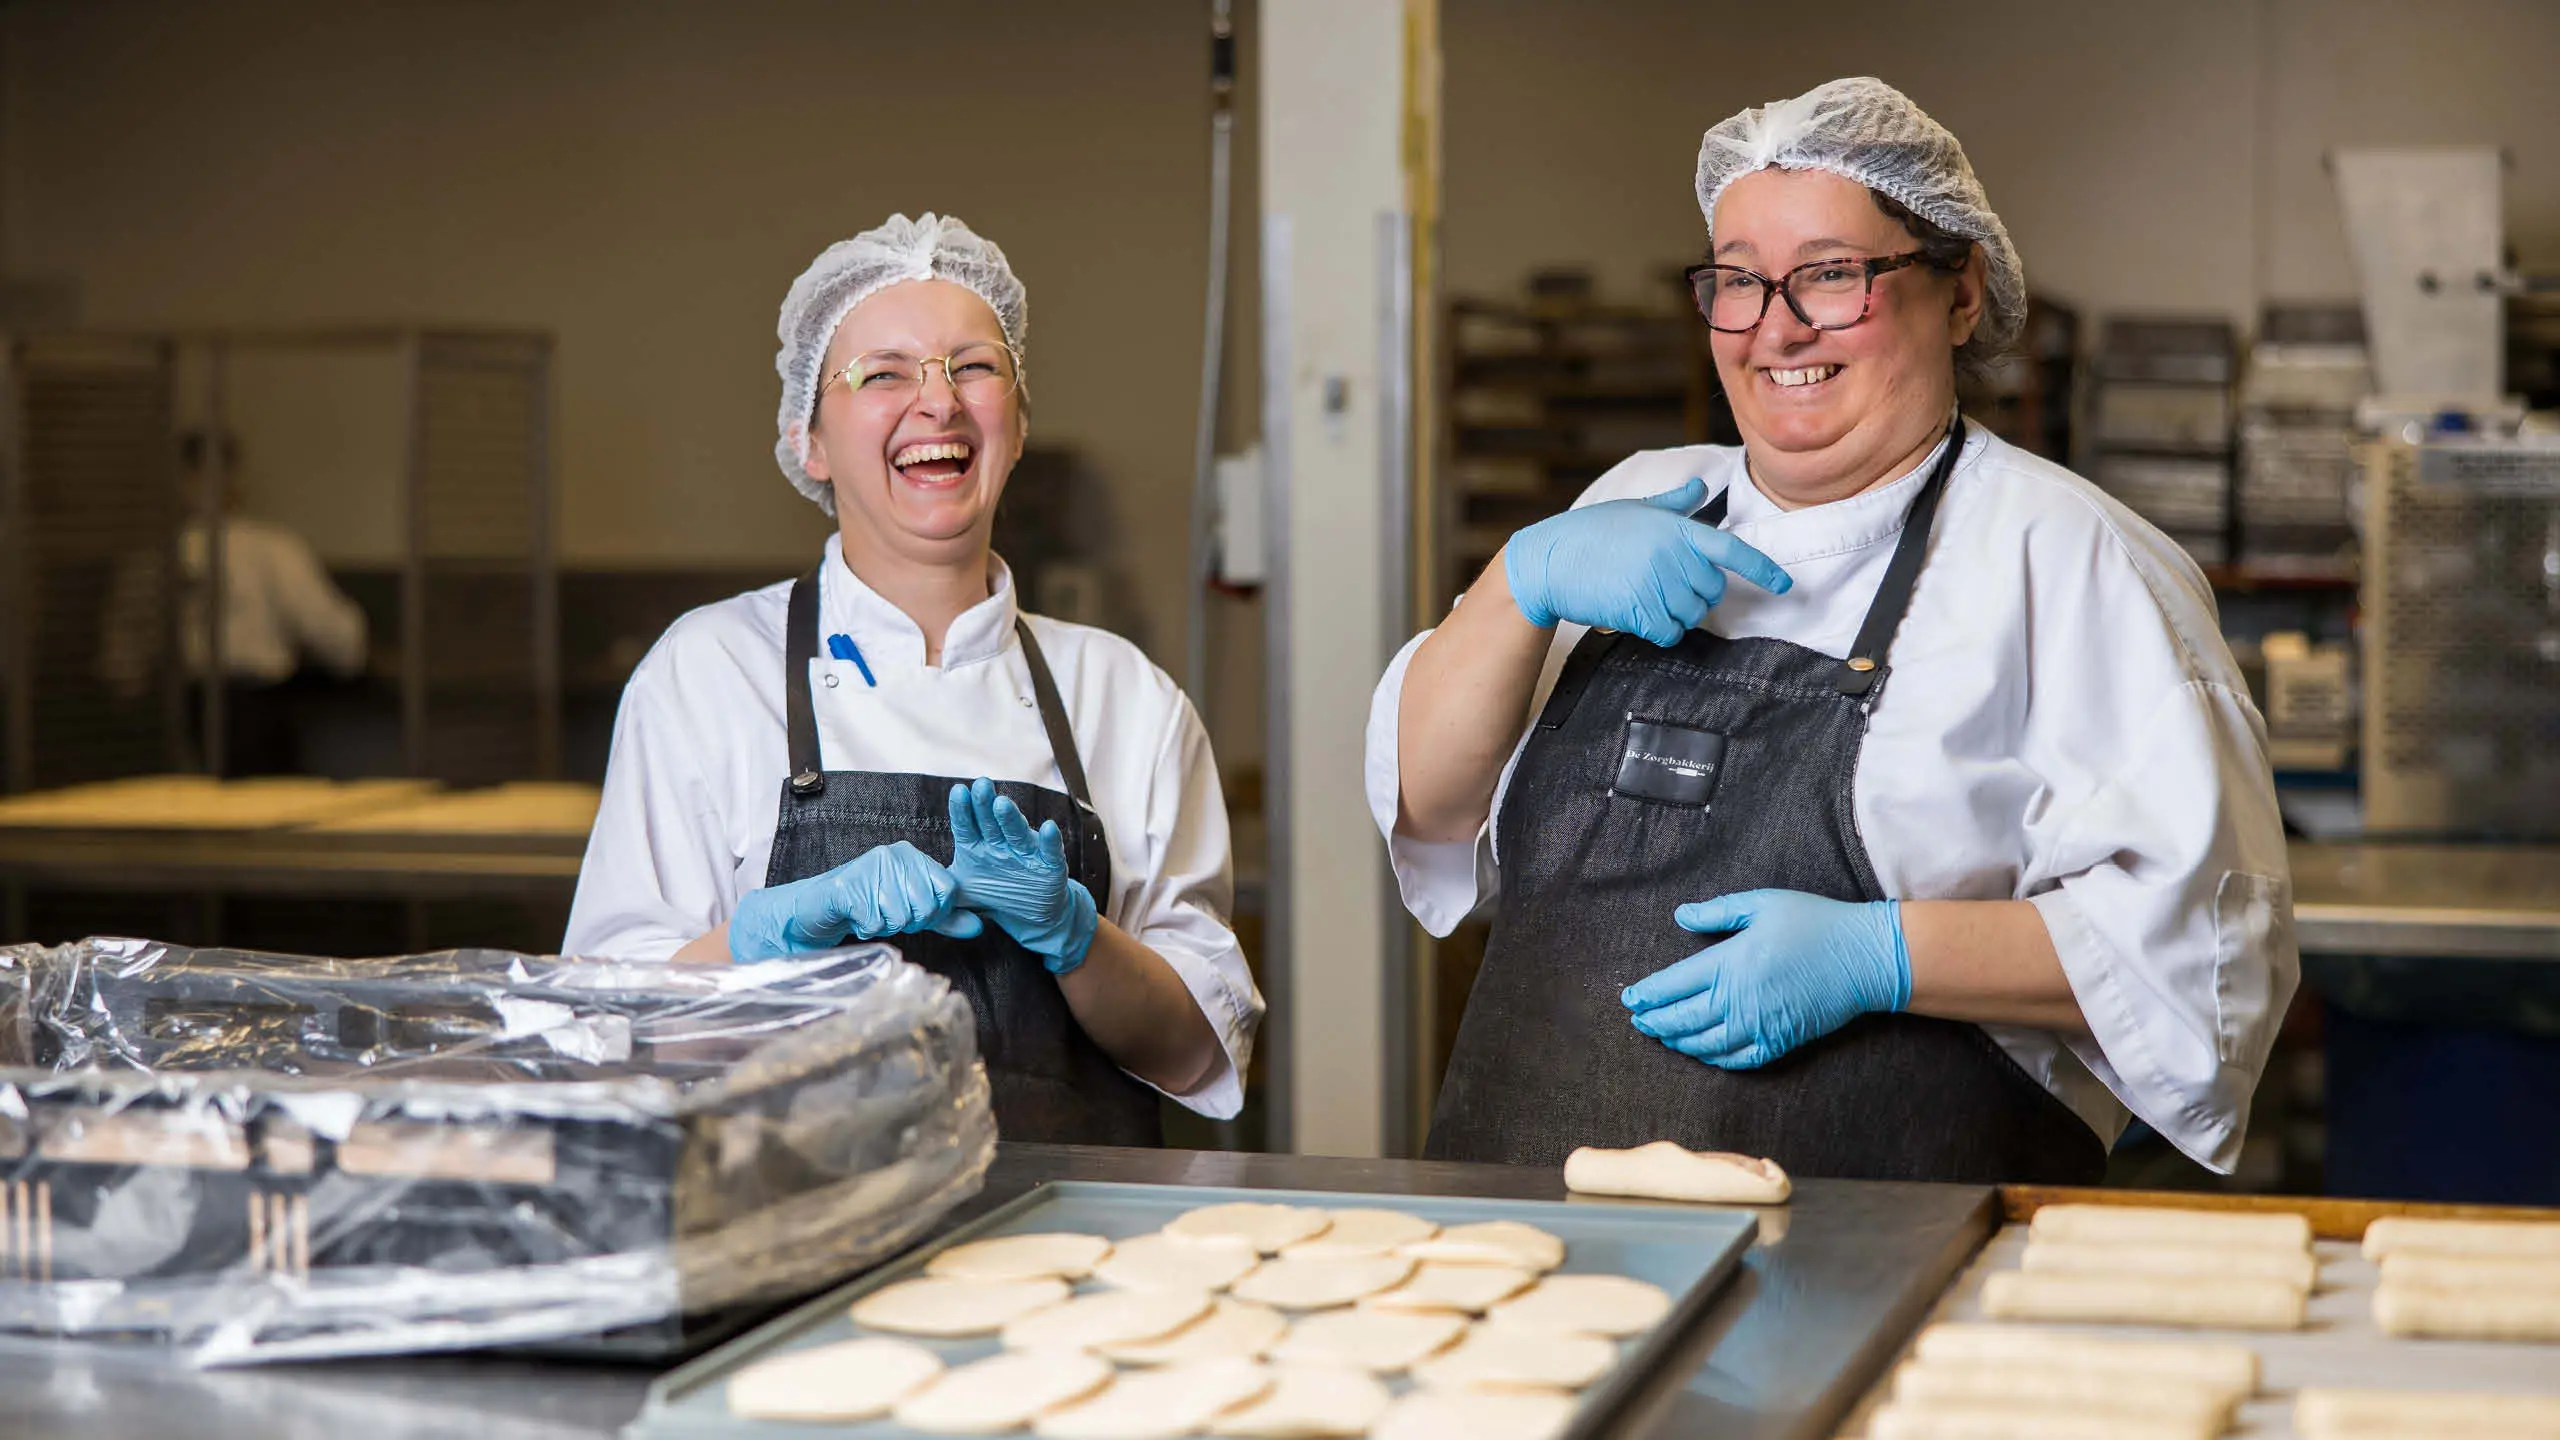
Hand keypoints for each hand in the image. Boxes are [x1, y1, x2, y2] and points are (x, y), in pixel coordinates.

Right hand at [728, 840, 981, 962]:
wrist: (820, 907)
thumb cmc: (870, 904)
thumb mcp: (913, 909)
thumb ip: (946, 917)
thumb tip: (980, 926)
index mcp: (914, 855)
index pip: (948, 890)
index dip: (937, 912)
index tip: (916, 914)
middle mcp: (894, 855)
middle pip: (926, 907)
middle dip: (908, 922)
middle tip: (887, 914)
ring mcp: (869, 867)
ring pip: (900, 917)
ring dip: (885, 925)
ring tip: (871, 913)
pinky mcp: (848, 887)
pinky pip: (875, 922)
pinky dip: (867, 928)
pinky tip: (857, 917)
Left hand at [946, 778, 1099, 974]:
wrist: (1029, 914)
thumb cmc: (992, 893)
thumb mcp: (961, 892)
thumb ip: (938, 889)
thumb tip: (910, 886)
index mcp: (977, 847)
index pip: (967, 826)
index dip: (962, 810)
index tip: (958, 791)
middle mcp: (1001, 845)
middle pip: (991, 823)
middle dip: (985, 805)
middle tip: (980, 785)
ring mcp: (1025, 853)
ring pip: (1017, 833)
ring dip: (1010, 819)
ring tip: (1002, 804)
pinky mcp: (1050, 865)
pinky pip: (1050, 852)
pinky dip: (1050, 841)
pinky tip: (1048, 827)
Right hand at [1502, 478, 1791, 645]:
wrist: (1549, 560)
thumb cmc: (1592, 533)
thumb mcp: (1636, 510)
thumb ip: (1674, 504)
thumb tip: (1700, 487)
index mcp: (1677, 528)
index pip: (1732, 550)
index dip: (1762, 570)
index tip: (1784, 586)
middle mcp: (1672, 554)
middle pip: (1711, 591)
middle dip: (1694, 595)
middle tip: (1662, 586)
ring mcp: (1656, 582)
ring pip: (1691, 616)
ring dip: (1674, 615)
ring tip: (1645, 598)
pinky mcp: (1639, 609)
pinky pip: (1669, 632)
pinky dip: (1659, 631)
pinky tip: (1638, 616)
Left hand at [1620, 889, 1909, 1068]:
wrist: (1863, 958)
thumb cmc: (1814, 923)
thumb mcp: (1763, 903)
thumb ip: (1718, 911)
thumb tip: (1681, 916)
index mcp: (1730, 962)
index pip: (1674, 984)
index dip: (1648, 994)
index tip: (1630, 998)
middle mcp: (1739, 998)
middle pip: (1682, 1018)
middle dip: (1655, 1021)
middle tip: (1638, 1021)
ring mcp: (1759, 1024)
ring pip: (1705, 1043)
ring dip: (1678, 1041)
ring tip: (1662, 1035)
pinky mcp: (1780, 1041)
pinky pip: (1737, 1059)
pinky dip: (1713, 1058)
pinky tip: (1702, 1051)